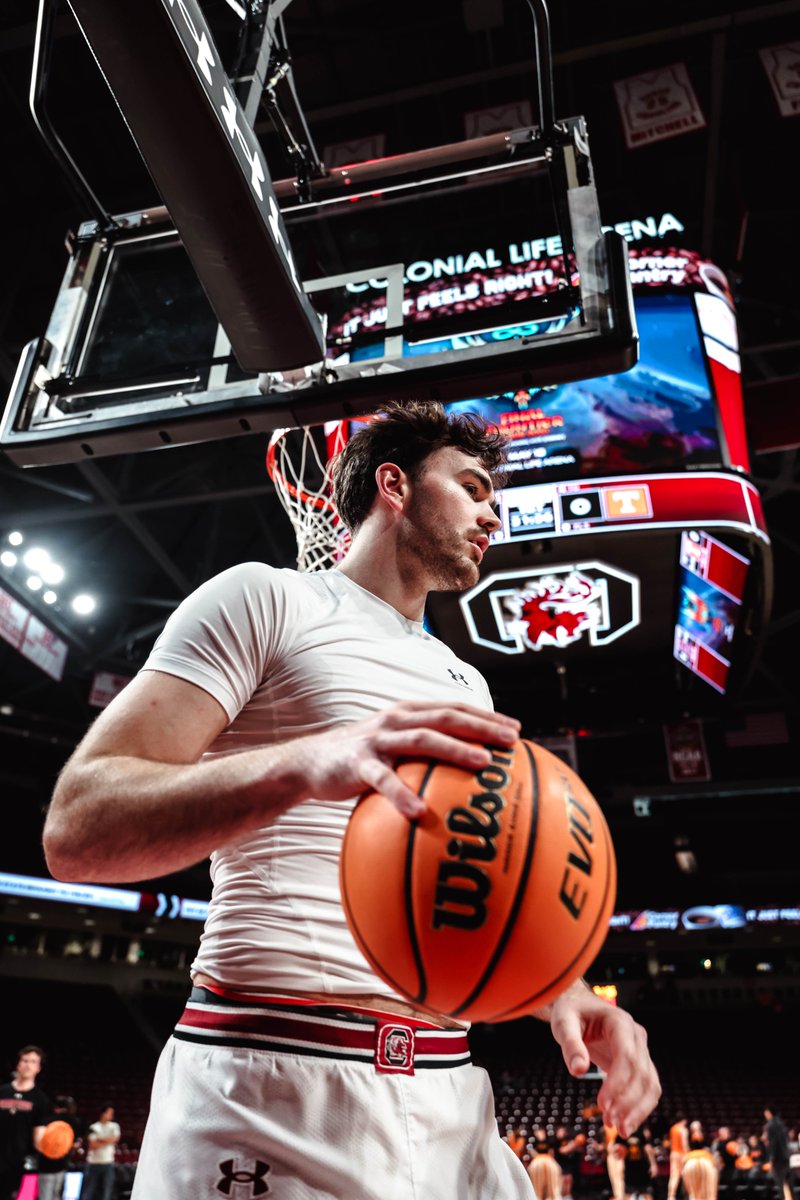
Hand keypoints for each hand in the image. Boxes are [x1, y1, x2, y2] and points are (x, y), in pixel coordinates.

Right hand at [303, 699, 520, 816]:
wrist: (309, 762)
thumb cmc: (362, 759)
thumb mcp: (394, 747)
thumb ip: (424, 753)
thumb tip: (465, 774)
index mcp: (408, 713)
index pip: (453, 709)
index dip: (485, 716)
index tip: (516, 730)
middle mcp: (396, 719)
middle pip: (446, 717)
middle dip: (481, 726)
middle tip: (511, 741)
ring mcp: (378, 739)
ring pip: (422, 739)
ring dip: (455, 749)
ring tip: (482, 762)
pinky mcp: (358, 763)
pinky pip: (383, 779)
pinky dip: (401, 794)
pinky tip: (418, 812)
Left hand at [545, 980, 660, 1137]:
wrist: (580, 1006)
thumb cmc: (571, 1012)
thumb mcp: (563, 1022)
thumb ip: (570, 1044)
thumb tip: (579, 1071)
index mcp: (619, 1022)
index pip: (627, 1056)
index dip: (617, 1083)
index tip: (601, 1105)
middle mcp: (636, 1036)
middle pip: (641, 1073)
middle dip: (627, 1101)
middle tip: (609, 1121)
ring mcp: (641, 1050)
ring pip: (650, 1084)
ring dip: (638, 1109)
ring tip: (619, 1129)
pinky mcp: (639, 1064)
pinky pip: (647, 1088)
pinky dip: (640, 1108)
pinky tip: (626, 1124)